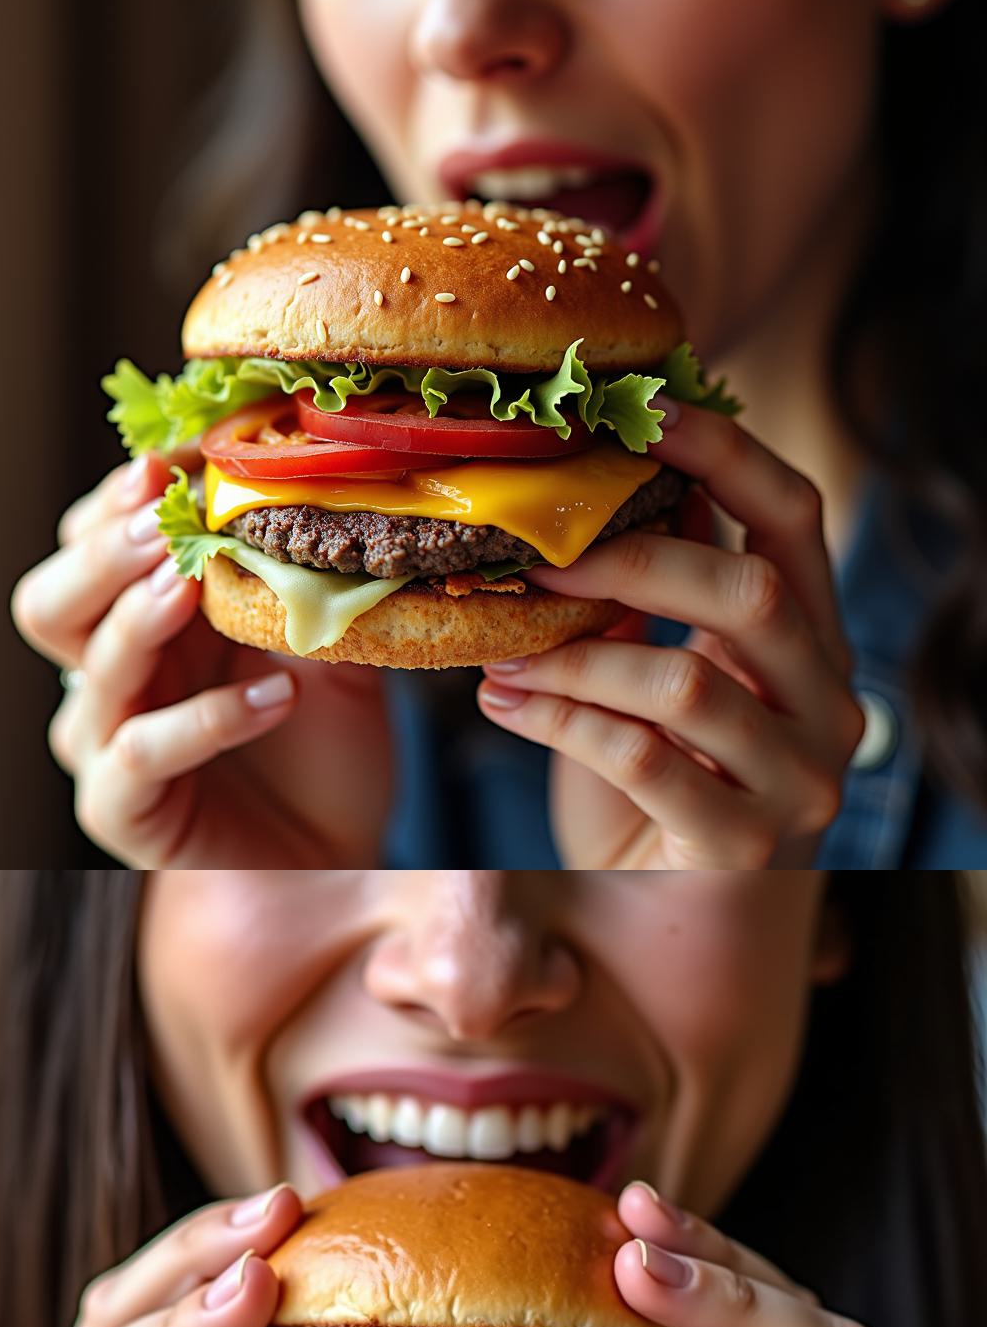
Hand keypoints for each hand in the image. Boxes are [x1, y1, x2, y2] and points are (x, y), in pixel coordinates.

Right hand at [14, 456, 393, 865]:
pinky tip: (275, 697)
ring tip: (197, 590)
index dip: (119, 501)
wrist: (332, 861)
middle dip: (102, 552)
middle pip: (49, 603)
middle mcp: (106, 679)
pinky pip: (142, 753)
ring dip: (139, 621)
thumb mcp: (326, 639)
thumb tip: (324, 487)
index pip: (87, 543)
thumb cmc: (318, 749)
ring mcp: (104, 747)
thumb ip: (308, 574)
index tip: (174, 459)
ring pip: (87, 672)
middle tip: (165, 518)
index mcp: (138, 621)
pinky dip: (207, 720)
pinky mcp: (122, 811)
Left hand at [475, 404, 861, 867]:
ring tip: (498, 651)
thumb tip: (585, 494)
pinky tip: (503, 702)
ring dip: (571, 657)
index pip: (795, 520)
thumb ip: (647, 601)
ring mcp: (797, 780)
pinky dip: (558, 721)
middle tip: (534, 556)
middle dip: (631, 561)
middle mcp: (829, 704)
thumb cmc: (647, 783)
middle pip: (747, 591)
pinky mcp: (741, 845)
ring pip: (681, 681)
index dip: (726, 456)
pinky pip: (639, 758)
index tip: (646, 410)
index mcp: (814, 642)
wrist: (658, 916)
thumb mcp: (652, 675)